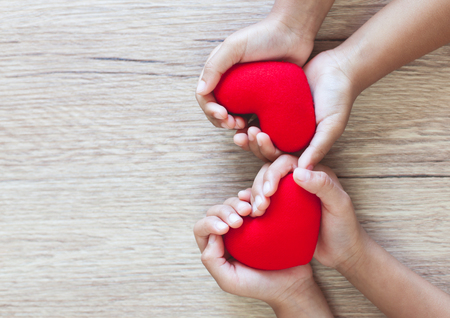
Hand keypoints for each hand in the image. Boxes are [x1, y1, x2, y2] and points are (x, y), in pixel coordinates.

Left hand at [193, 191, 331, 316]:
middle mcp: (227, 233)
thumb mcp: (229, 280)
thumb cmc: (259, 284)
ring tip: (249, 211)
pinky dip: (251, 196)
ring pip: (232, 202)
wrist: (292, 283)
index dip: (210, 223)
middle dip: (224, 211)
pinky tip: (258, 203)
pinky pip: (251, 199)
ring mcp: (245, 223)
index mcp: (216, 248)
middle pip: (215, 211)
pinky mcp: (261, 215)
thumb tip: (211, 236)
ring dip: (237, 203)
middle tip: (240, 221)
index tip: (226, 229)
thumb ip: (212, 260)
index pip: (202, 228)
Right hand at [195, 12, 313, 129]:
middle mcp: (229, 85)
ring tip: (244, 126)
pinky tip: (257, 129)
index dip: (210, 109)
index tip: (222, 114)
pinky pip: (253, 117)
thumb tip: (201, 91)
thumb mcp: (234, 47)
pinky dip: (251, 126)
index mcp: (219, 73)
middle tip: (233, 124)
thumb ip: (215, 67)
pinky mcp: (262, 100)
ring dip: (234, 126)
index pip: (205, 97)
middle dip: (221, 121)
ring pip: (233, 117)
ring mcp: (246, 94)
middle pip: (217, 110)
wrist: (293, 34)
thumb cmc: (263, 35)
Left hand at [234, 49, 356, 165]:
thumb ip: (317, 147)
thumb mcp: (331, 125)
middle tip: (242, 135)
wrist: (337, 67)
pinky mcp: (275, 105)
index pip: (279, 157)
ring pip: (260, 133)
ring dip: (248, 133)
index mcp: (302, 145)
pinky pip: (259, 114)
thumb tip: (303, 171)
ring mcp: (282, 121)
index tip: (259, 137)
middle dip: (253, 144)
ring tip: (238, 127)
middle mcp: (290, 136)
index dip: (266, 151)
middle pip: (265, 148)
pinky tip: (239, 113)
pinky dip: (248, 116)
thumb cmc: (339, 97)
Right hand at [250, 154, 365, 268]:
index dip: (273, 173)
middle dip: (260, 185)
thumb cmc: (345, 228)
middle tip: (260, 207)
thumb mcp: (339, 205)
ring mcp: (288, 196)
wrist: (343, 254)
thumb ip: (323, 185)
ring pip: (262, 185)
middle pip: (270, 171)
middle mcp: (298, 180)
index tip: (269, 192)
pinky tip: (248, 211)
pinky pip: (261, 200)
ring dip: (254, 196)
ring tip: (256, 213)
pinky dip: (250, 203)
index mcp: (312, 172)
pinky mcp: (280, 210)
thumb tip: (297, 172)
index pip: (286, 162)